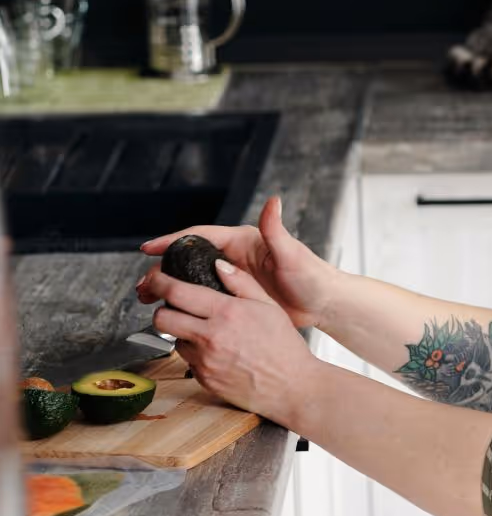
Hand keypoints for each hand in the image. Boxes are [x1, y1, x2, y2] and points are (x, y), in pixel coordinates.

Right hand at [137, 196, 337, 328]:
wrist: (324, 304)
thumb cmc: (312, 276)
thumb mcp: (291, 253)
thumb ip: (276, 230)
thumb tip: (273, 201)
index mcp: (242, 241)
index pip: (199, 236)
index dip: (172, 241)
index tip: (148, 248)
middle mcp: (234, 256)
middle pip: (189, 259)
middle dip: (163, 269)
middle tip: (143, 284)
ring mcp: (234, 277)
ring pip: (193, 280)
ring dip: (170, 287)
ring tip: (148, 299)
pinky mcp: (237, 297)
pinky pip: (205, 298)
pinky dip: (187, 304)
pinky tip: (174, 314)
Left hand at [144, 259, 322, 425]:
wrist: (293, 388)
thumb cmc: (285, 348)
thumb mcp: (270, 307)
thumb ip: (242, 282)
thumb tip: (219, 265)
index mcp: (227, 313)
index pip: (176, 292)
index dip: (159, 282)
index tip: (157, 279)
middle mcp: (211, 337)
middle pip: (161, 318)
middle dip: (163, 309)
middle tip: (175, 308)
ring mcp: (205, 361)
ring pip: (174, 341)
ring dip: (183, 334)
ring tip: (207, 334)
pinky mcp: (204, 380)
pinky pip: (189, 362)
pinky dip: (198, 355)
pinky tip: (220, 354)